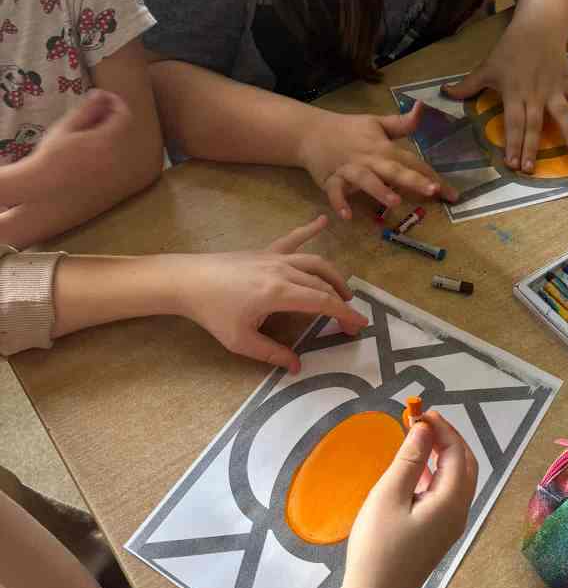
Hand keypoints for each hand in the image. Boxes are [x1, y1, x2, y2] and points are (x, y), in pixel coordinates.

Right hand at [18, 90, 132, 200]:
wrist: (44, 189)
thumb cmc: (51, 156)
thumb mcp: (66, 128)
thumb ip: (87, 110)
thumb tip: (101, 94)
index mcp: (106, 141)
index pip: (124, 116)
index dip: (117, 103)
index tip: (104, 97)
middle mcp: (116, 157)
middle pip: (124, 130)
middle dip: (112, 117)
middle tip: (94, 112)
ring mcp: (116, 173)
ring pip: (121, 146)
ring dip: (111, 134)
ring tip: (90, 132)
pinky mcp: (113, 184)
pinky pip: (118, 163)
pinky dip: (110, 152)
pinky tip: (91, 152)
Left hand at [176, 216, 367, 370]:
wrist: (187, 280)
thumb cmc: (212, 312)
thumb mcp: (240, 341)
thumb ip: (271, 354)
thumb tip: (296, 367)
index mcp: (280, 293)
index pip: (323, 302)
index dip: (345, 314)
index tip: (359, 325)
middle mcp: (283, 271)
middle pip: (322, 284)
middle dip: (341, 302)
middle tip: (349, 320)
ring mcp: (275, 257)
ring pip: (314, 262)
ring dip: (333, 276)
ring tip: (343, 292)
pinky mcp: (265, 252)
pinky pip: (292, 240)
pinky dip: (309, 230)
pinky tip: (324, 221)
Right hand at [299, 104, 457, 219]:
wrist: (311, 132)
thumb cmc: (348, 130)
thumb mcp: (376, 123)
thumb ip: (401, 123)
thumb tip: (421, 108)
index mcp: (383, 147)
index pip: (411, 161)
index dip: (431, 175)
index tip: (450, 192)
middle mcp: (369, 159)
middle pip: (394, 170)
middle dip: (413, 180)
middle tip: (432, 191)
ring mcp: (349, 170)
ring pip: (366, 180)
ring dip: (379, 190)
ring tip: (394, 202)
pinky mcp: (330, 180)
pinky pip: (335, 192)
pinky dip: (340, 203)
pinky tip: (347, 216)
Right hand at [345, 411, 477, 587]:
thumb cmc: (378, 547)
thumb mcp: (389, 496)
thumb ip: (409, 461)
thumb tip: (424, 431)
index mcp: (452, 501)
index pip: (457, 453)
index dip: (441, 428)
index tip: (419, 412)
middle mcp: (459, 512)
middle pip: (466, 465)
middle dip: (449, 439)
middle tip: (423, 422)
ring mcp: (450, 526)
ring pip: (458, 480)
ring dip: (443, 455)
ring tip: (418, 439)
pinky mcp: (438, 535)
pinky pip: (447, 495)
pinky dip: (437, 474)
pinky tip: (416, 471)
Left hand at [443, 21, 567, 173]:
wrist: (538, 24)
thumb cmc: (510, 48)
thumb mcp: (486, 66)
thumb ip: (467, 85)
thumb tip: (443, 93)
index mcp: (514, 92)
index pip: (512, 122)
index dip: (513, 143)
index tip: (512, 163)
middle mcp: (535, 94)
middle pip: (533, 124)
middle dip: (532, 147)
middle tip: (530, 169)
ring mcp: (554, 88)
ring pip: (561, 113)